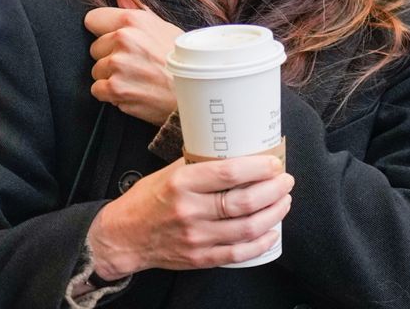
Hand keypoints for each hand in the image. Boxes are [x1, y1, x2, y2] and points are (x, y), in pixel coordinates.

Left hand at [84, 0, 182, 125]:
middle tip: (134, 64)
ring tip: (135, 79)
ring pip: (96, 71)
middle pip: (95, 48)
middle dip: (109, 57)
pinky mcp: (116, 88)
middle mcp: (123, 39)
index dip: (102, 31)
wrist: (197, 91)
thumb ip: (137, 10)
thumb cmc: (183, 60)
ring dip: (111, 77)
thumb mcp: (164, 27)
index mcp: (132, 20)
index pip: (93, 19)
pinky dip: (111, 95)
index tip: (113, 41)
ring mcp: (118, 64)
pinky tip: (132, 91)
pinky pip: (97, 90)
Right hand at [86, 156, 293, 278]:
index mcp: (181, 183)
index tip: (273, 162)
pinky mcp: (200, 258)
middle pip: (243, 202)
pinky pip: (238, 253)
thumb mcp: (168, 173)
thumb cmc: (147, 200)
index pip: (228, 173)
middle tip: (285, 181)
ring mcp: (196, 237)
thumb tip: (234, 151)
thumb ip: (198, 164)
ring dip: (273, 213)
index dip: (258, 168)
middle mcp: (190, 210)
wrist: (124, 237)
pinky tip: (272, 231)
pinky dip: (260, 242)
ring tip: (283, 201)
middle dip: (273, 190)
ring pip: (247, 228)